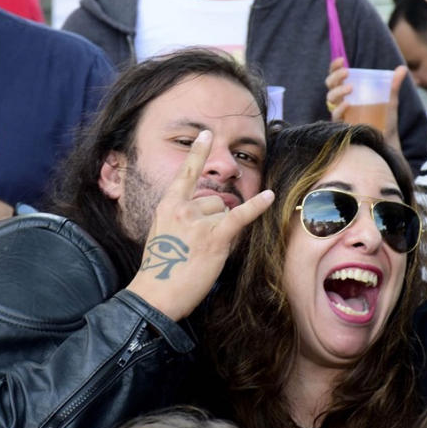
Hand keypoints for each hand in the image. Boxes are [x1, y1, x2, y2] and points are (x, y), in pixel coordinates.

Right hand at [125, 131, 273, 320]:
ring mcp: (199, 222)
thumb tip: (213, 212)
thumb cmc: (160, 270)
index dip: (197, 152)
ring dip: (223, 230)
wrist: (155, 294)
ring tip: (205, 253)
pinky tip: (270, 196)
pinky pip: (240, 216)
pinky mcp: (215, 238)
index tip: (206, 134)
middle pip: (215, 200)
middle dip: (215, 219)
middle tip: (199, 246)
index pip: (185, 173)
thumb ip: (183, 217)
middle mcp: (183, 208)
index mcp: (168, 205)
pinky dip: (257, 206)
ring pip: (226, 214)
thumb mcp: (164, 234)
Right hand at [324, 58, 405, 148]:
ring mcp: (340, 114)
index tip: (341, 60)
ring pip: (330, 99)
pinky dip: (340, 109)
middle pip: (330, 85)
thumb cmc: (385, 120)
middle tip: (347, 72)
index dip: (335, 67)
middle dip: (335, 76)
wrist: (387, 140)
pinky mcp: (342, 126)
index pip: (336, 77)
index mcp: (348, 92)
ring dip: (338, 91)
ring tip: (350, 87)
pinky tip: (347, 104)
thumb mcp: (390, 100)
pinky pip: (335, 116)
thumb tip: (402, 68)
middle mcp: (341, 102)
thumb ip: (394, 85)